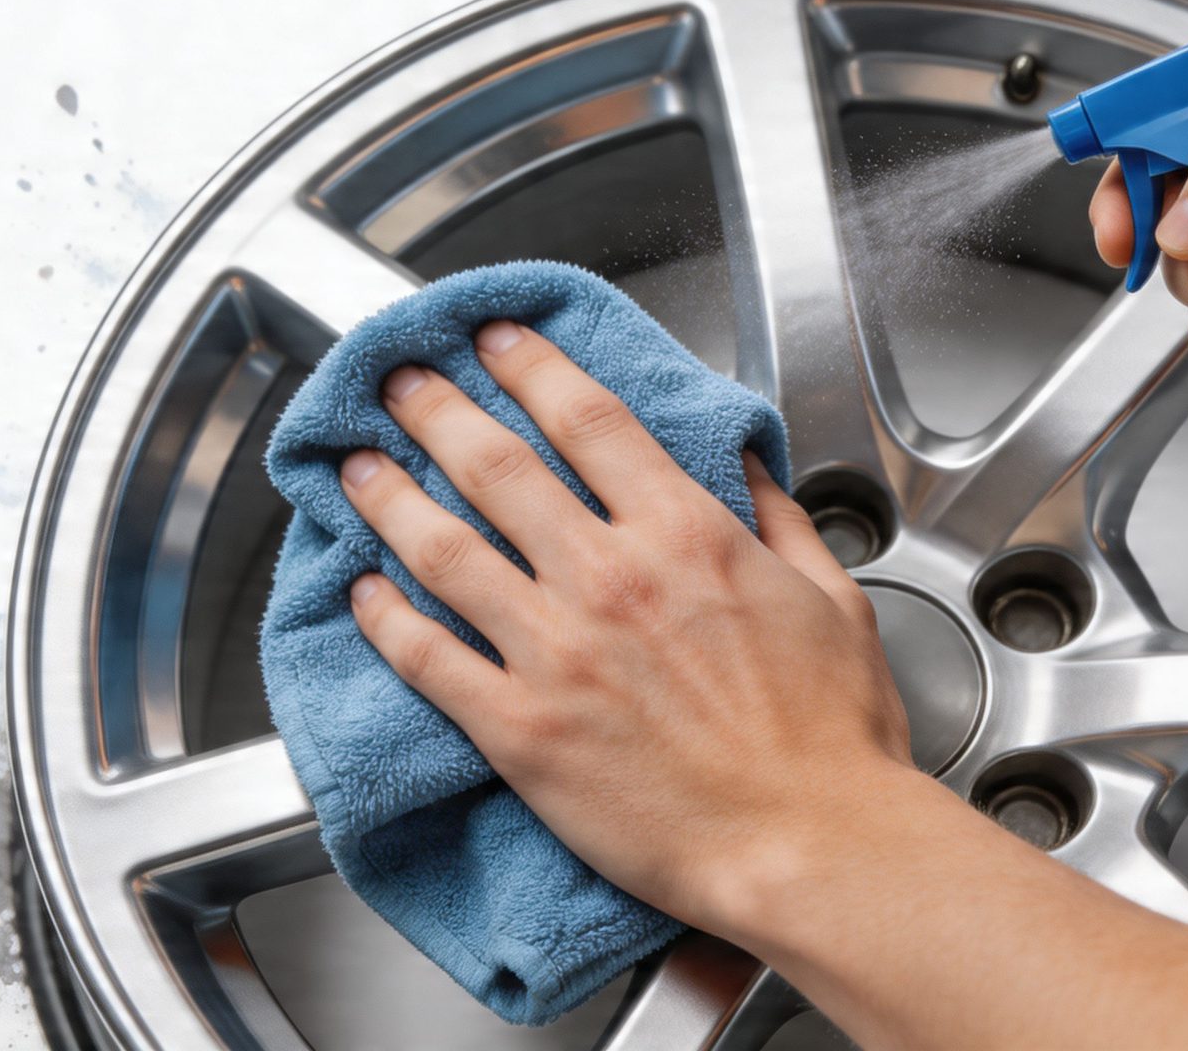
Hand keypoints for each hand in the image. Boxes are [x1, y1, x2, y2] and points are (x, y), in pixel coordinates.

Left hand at [339, 321, 916, 934]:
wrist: (810, 846)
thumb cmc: (832, 741)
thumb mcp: (830, 598)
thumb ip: (777, 519)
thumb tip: (742, 464)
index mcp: (686, 537)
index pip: (587, 420)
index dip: (529, 368)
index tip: (494, 341)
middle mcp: (610, 579)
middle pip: (498, 467)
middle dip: (437, 411)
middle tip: (398, 381)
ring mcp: (557, 653)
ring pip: (446, 550)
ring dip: (390, 498)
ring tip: (355, 467)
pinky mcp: (522, 731)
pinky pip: (430, 660)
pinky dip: (386, 619)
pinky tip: (363, 592)